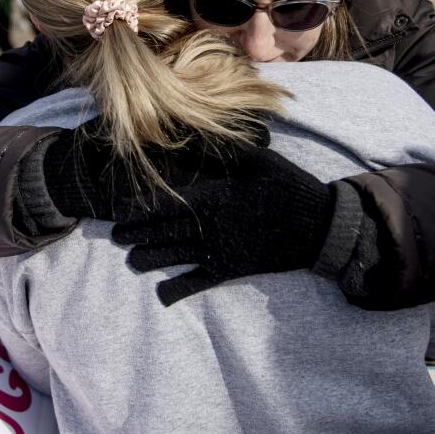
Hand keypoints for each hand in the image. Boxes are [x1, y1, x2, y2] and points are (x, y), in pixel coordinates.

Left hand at [107, 140, 334, 306]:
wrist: (318, 227)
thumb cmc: (288, 188)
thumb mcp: (259, 160)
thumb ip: (223, 151)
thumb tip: (192, 138)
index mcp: (213, 197)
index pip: (166, 203)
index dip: (139, 207)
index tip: (119, 208)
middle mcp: (209, 227)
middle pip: (162, 231)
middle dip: (136, 234)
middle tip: (116, 235)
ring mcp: (218, 252)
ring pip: (173, 257)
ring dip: (148, 259)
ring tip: (130, 261)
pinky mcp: (230, 271)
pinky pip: (197, 284)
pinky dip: (177, 290)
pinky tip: (161, 295)